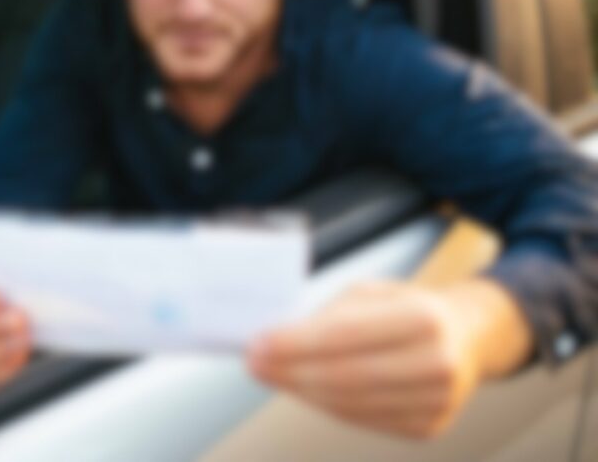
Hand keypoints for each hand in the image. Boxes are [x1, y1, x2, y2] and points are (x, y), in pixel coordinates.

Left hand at [246, 279, 531, 438]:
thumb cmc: (406, 308)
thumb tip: (275, 341)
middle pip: (344, 376)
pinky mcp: (429, 426)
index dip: (294, 344)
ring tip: (271, 375)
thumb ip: (328, 317)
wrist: (466, 336)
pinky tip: (303, 389)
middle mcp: (438, 362)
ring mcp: (438, 401)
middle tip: (254, 364)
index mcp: (424, 317)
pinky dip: (326, 405)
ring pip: (350, 404)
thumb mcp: (370, 294)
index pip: (344, 336)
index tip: (257, 344)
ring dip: (301, 391)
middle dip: (289, 372)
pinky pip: (363, 420)